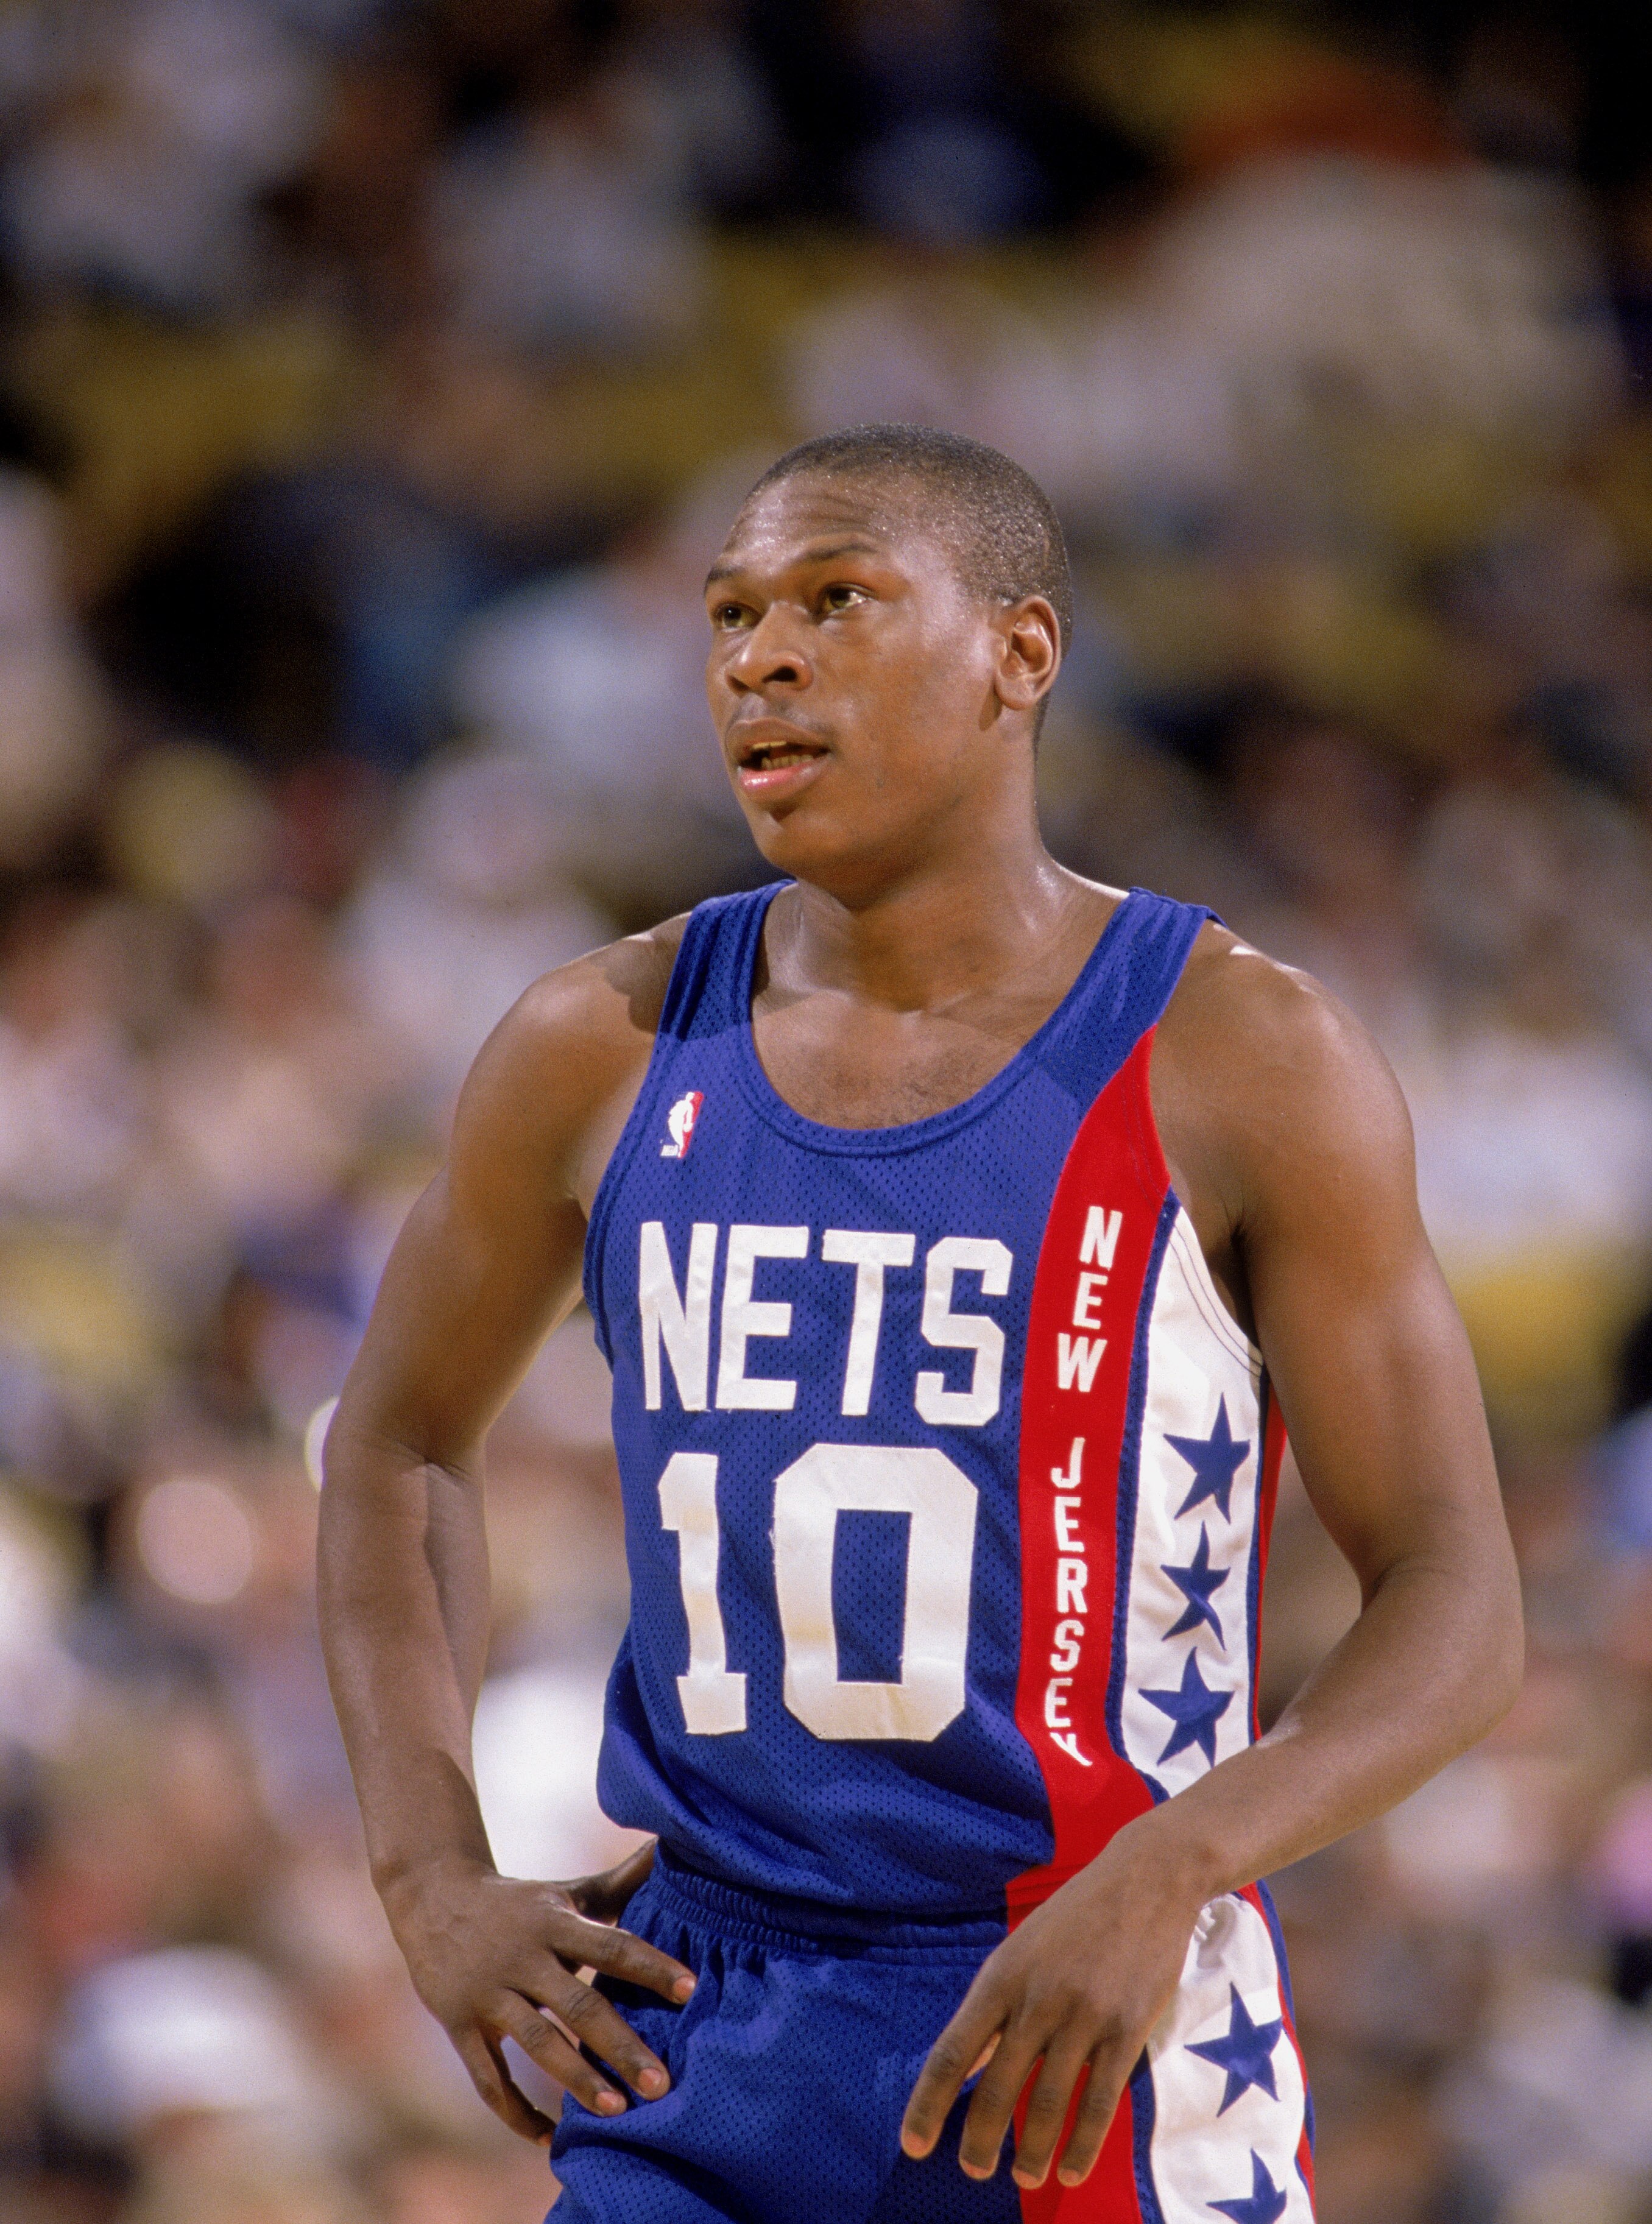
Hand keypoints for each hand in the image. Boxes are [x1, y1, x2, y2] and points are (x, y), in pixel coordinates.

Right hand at [380, 1839, 694, 2143]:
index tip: (691, 1990)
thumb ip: (621, 1881)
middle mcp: (522, 1957)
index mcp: (554, 1922)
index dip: (650, 1966)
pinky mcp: (460, 2025)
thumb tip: (672, 1846)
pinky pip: (489, 2078)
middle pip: (577, 2004)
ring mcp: (488, 1994)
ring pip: (536, 2043)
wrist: (433, 1896)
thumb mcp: (568, 1890)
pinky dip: (516, 2113)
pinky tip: (549, 2139)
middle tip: (662, 2083)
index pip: (610, 1943)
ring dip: (577, 2080)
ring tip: (618, 2111)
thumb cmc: (521, 1902)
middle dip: (620, 2044)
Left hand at [900, 1820, 1204, 2189]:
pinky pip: (1100, 2100)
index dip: (927, 2104)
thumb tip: (970, 2064)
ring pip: (1048, 2102)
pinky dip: (1082, 2144)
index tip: (912, 2145)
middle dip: (979, 2139)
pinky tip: (1068, 2169)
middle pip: (997, 2087)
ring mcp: (1083, 2015)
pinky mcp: (1127, 2029)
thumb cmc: (1076, 1917)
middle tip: (973, 2171)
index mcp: (1000, 1976)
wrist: (1146, 1880)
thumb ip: (997, 2007)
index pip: (952, 2051)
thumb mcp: (1021, 1950)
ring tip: (1023, 2178)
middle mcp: (1036, 1998)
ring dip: (1031, 2151)